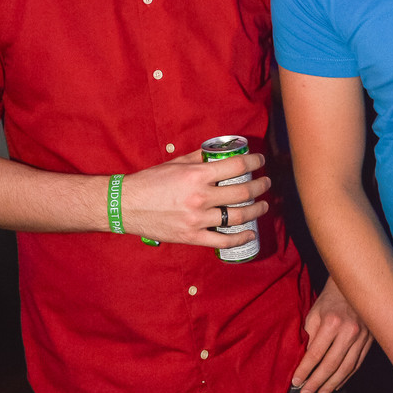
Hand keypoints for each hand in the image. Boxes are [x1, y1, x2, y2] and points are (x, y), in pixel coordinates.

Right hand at [121, 150, 269, 245]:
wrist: (125, 205)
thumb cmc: (150, 182)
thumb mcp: (175, 163)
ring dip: (257, 210)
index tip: (260, 162)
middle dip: (260, 186)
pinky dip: (240, 237)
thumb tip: (218, 152)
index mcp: (196, 175)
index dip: (254, 162)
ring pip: (237, 216)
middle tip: (266, 183)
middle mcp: (200, 197)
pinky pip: (222, 240)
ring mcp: (197, 219)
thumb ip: (199, 158)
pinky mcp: (191, 236)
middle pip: (242, 191)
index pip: (236, 166)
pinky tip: (250, 233)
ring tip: (264, 205)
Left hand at [292, 276, 372, 392]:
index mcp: (332, 323)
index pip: (316, 353)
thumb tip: (305, 360)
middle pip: (331, 364)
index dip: (305, 370)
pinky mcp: (369, 342)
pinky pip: (357, 364)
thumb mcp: (314, 314)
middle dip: (316, 382)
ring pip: (346, 368)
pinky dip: (346, 377)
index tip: (296, 381)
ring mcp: (361, 338)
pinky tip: (336, 384)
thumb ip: (310, 336)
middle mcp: (349, 332)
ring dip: (332, 384)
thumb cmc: (329, 301)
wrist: (354, 288)